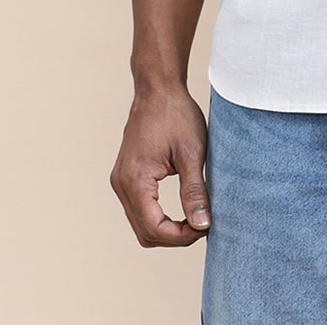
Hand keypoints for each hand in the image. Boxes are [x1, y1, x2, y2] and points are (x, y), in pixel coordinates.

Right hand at [110, 84, 211, 246]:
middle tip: (203, 225)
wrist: (158, 89)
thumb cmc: (176, 115)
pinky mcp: (125, 176)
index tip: (205, 228)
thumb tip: (202, 225)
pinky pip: (139, 209)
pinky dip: (158, 216)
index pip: (154, 229)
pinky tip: (180, 210)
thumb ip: (195, 191)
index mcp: (135, 179)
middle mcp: (121, 184)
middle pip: (145, 232)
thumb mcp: (192, 153)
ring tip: (195, 218)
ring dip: (166, 229)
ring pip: (140, 224)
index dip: (181, 237)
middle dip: (174, 237)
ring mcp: (120, 180)